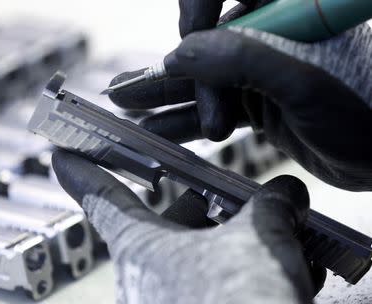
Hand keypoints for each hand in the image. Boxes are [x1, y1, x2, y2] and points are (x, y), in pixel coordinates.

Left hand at [52, 150, 322, 303]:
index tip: (61, 153)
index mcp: (140, 247)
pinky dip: (245, 274)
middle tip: (230, 195)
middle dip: (202, 206)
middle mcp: (145, 278)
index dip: (82, 170)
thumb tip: (288, 192)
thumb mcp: (259, 239)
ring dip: (237, 241)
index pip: (100, 196)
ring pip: (200, 256)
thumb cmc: (239, 303)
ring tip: (277, 233)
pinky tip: (290, 273)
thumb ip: (271, 206)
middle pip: (166, 223)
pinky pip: (215, 288)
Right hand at [108, 2, 371, 190]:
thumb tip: (181, 54)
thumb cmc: (362, 116)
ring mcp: (255, 76)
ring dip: (162, 99)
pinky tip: (156, 132)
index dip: (193, 21)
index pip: (220, 5)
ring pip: (199, 84)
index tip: (175, 59)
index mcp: (278, 18)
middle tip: (121, 92)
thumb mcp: (303, 84)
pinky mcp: (255, 106)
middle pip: (200, 50)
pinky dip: (184, 123)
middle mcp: (262, 42)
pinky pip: (210, 110)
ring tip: (124, 108)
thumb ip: (243, 61)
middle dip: (161, 74)